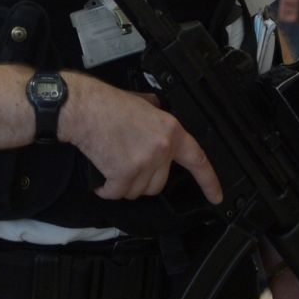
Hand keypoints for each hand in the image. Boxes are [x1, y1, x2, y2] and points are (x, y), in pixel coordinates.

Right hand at [58, 73, 222, 204]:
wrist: (82, 108)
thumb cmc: (106, 104)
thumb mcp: (141, 102)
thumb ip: (155, 111)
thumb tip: (158, 110)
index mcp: (170, 130)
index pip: (198, 160)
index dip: (209, 181)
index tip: (215, 196)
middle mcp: (161, 148)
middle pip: (158, 184)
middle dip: (141, 179)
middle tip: (125, 161)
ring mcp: (144, 162)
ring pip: (137, 191)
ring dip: (122, 184)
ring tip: (111, 162)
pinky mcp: (124, 173)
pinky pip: (117, 193)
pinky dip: (106, 188)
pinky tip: (101, 173)